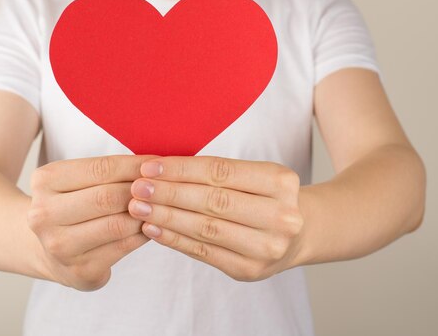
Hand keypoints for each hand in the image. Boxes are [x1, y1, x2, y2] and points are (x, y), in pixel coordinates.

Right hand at [27, 154, 158, 290]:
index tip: (158, 163)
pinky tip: (152, 226)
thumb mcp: (77, 181)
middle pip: (107, 197)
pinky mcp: (80, 270)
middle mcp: (44, 214)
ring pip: (117, 225)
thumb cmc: (73, 206)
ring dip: (145, 214)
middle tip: (163, 187)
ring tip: (159, 206)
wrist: (49, 251)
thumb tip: (154, 164)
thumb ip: (108, 171)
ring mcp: (60, 246)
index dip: (134, 165)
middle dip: (141, 191)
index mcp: (45, 182)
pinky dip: (143, 234)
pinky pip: (123, 247)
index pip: (100, 168)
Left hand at [127, 156, 304, 280]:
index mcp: (280, 181)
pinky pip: (204, 252)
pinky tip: (153, 229)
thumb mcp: (254, 175)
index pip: (220, 172)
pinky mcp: (250, 270)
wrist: (299, 233)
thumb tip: (160, 169)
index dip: (181, 169)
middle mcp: (280, 216)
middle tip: (138, 188)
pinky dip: (174, 240)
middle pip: (213, 201)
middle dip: (169, 193)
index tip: (149, 167)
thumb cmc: (265, 197)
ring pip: (206, 228)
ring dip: (166, 217)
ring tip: (139, 207)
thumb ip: (216, 173)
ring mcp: (267, 247)